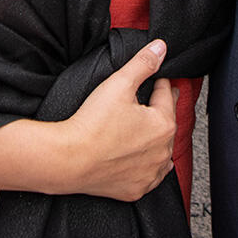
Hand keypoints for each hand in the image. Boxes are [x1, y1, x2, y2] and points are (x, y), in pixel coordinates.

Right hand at [62, 39, 177, 200]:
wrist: (69, 160)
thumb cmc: (93, 124)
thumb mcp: (120, 83)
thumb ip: (143, 63)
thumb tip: (161, 48)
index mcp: (163, 124)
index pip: (167, 94)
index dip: (161, 82)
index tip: (158, 77)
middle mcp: (162, 151)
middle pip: (167, 122)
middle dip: (162, 108)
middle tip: (158, 98)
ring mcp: (150, 173)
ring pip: (162, 150)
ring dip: (158, 138)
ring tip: (151, 127)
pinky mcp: (136, 189)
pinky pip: (151, 175)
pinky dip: (150, 165)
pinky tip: (145, 158)